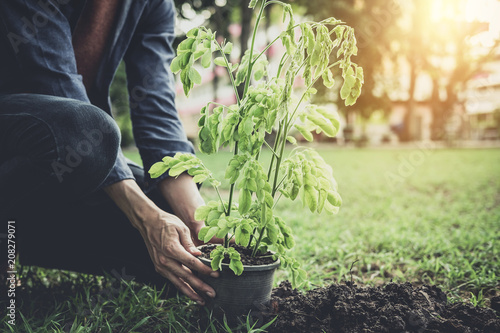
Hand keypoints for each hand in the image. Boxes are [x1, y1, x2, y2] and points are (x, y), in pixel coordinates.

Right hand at [104, 179, 218, 304]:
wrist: (148, 222)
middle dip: (200, 287)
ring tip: (201, 300)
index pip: (192, 264)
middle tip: (212, 294)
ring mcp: (161, 265)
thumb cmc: (166, 223)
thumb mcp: (181, 228)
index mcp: (172, 249)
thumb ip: (190, 244)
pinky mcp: (159, 267)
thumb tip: (199, 256)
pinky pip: (172, 280)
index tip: (215, 275)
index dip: (205, 271)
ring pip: (178, 283)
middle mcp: (165, 261)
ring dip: (190, 292)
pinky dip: (182, 287)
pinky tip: (190, 291)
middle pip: (186, 277)